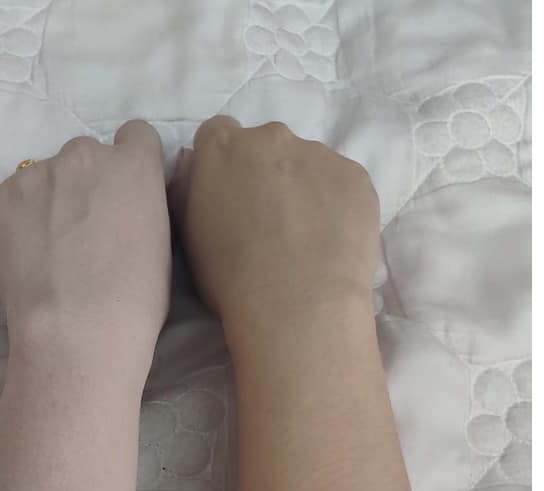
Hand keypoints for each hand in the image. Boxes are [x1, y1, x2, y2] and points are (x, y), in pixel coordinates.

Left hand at [0, 120, 170, 387]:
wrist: (77, 332)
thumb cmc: (135, 301)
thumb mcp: (160, 242)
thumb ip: (143, 205)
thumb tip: (128, 203)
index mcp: (133, 163)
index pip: (135, 136)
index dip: (129, 166)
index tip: (122, 196)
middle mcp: (84, 154)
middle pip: (86, 156)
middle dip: (86, 184)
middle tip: (82, 232)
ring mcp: (36, 173)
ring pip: (45, 178)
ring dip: (49, 201)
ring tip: (49, 252)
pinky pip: (10, 200)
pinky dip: (16, 222)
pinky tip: (26, 259)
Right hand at [170, 117, 379, 353]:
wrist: (298, 303)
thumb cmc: (229, 278)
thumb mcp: (189, 236)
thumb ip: (187, 189)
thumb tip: (192, 162)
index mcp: (222, 148)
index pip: (216, 134)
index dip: (220, 165)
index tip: (227, 196)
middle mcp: (272, 137)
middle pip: (265, 146)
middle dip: (264, 174)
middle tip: (267, 223)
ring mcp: (319, 153)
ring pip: (307, 164)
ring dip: (302, 189)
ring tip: (303, 240)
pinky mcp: (356, 176)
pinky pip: (341, 184)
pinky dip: (335, 206)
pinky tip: (329, 242)